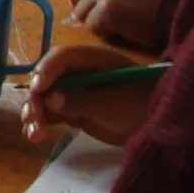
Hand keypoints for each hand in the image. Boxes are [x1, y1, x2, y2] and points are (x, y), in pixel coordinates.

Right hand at [24, 44, 163, 148]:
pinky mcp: (75, 110)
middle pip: (48, 78)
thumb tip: (50, 98)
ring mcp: (76, 91)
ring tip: (33, 133)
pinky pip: (52, 113)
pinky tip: (34, 135)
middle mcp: (79, 71)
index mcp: (92, 58)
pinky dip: (42, 122)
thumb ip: (82, 100)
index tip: (37, 90)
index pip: (62, 58)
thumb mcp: (114, 103)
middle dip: (37, 97)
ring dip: (36, 112)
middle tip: (33, 117)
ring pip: (46, 97)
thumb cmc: (142, 105)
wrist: (160, 123)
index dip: (46, 70)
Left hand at [66, 0, 174, 47]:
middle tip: (98, 19)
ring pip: (80, 10)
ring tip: (114, 24)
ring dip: (93, 21)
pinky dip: (102, 32)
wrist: (181, 11)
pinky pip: (91, 25)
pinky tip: (119, 30)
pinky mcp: (107, 8)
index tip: (79, 0)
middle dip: (83, 7)